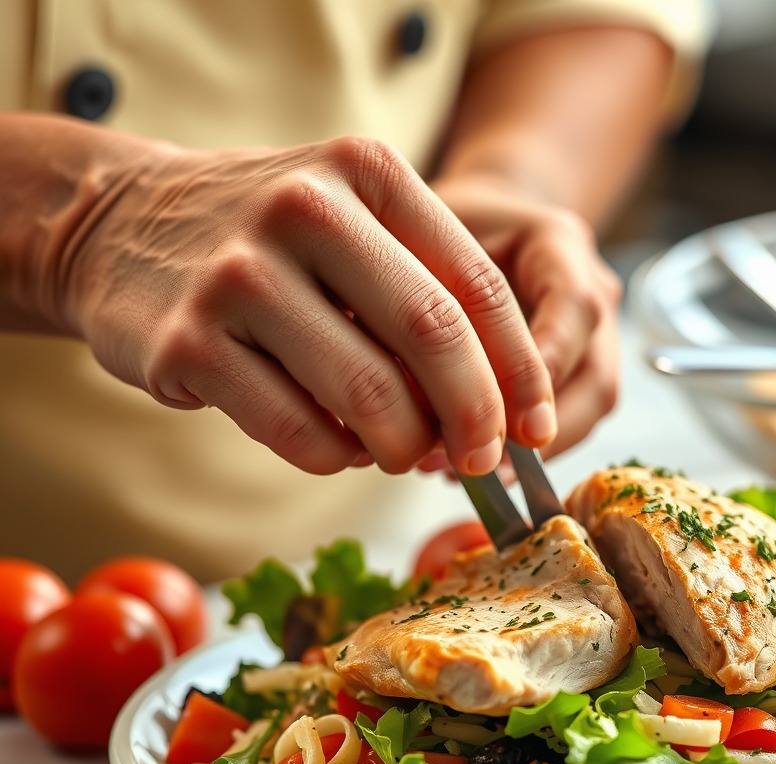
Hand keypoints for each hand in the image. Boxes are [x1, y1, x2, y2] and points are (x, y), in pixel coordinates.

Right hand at [58, 135, 557, 475]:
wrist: (118, 223)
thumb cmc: (265, 239)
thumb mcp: (352, 223)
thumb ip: (425, 292)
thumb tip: (500, 407)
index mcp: (366, 172)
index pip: (477, 286)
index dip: (520, 370)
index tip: (538, 427)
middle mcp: (304, 209)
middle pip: (434, 337)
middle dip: (476, 417)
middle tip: (484, 460)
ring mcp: (239, 276)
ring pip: (369, 396)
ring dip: (403, 446)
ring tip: (399, 449)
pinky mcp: (187, 344)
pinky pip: (300, 434)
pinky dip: (337, 457)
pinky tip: (338, 445)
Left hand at [428, 174, 621, 465]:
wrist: (483, 223)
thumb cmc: (447, 226)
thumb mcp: (426, 235)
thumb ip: (426, 291)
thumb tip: (404, 375)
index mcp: (560, 245)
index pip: (574, 306)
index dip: (542, 365)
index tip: (497, 413)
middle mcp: (592, 292)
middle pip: (595, 378)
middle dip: (536, 433)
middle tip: (471, 460)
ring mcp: (595, 337)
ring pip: (589, 410)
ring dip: (529, 456)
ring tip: (460, 473)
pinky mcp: (580, 372)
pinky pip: (569, 422)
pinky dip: (523, 454)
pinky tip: (469, 466)